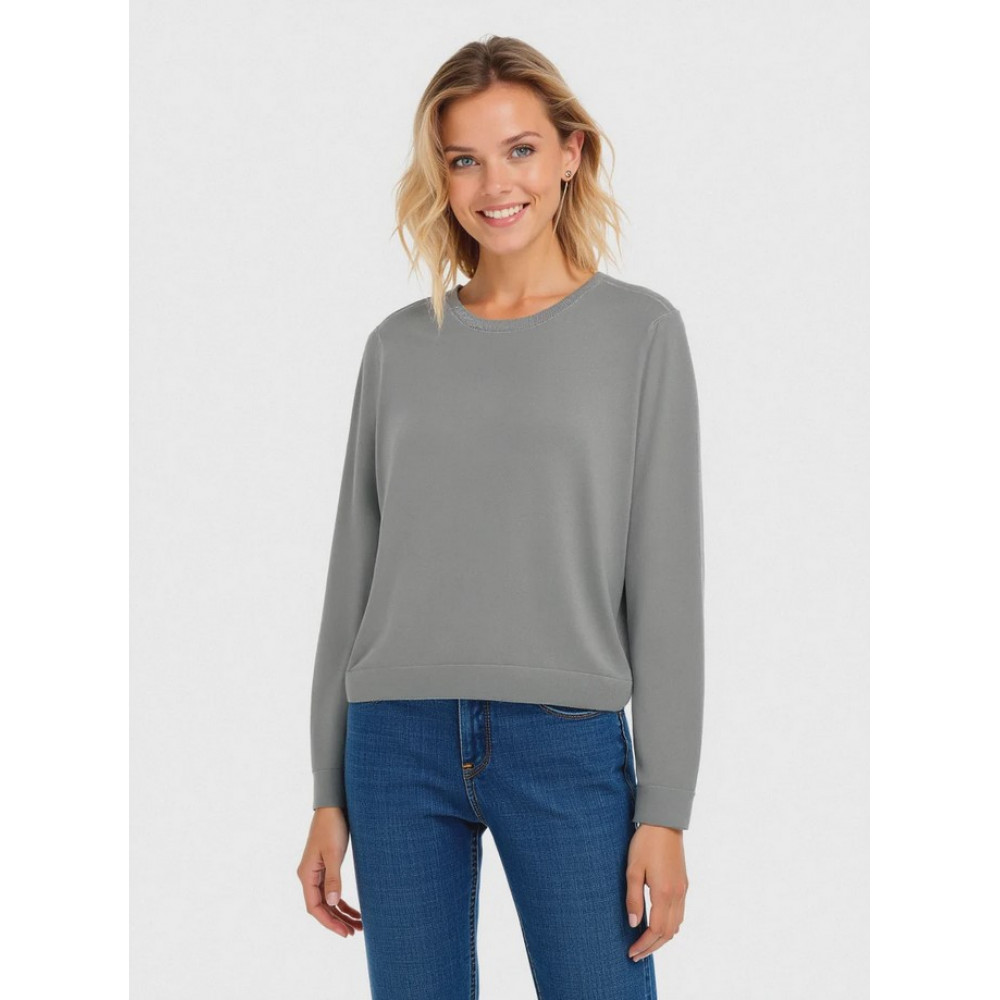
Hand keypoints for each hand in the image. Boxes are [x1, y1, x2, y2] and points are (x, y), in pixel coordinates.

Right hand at [297, 807, 363, 937]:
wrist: (333, 806)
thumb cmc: (332, 827)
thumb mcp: (334, 853)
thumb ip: (333, 878)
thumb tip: (332, 903)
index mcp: (307, 875)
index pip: (314, 908)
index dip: (329, 922)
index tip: (344, 932)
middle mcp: (309, 876)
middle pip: (321, 907)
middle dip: (337, 921)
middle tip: (354, 932)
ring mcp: (317, 872)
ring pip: (327, 901)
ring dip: (341, 913)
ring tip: (358, 925)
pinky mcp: (325, 867)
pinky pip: (331, 891)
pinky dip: (341, 901)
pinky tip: (354, 910)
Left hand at [625, 824, 688, 960]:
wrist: (665, 823)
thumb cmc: (645, 844)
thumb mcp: (633, 869)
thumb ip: (633, 898)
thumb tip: (634, 924)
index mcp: (664, 893)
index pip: (656, 930)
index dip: (644, 945)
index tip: (631, 952)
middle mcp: (677, 895)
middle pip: (668, 933)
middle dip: (652, 947)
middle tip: (636, 955)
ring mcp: (683, 890)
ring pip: (677, 925)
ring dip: (662, 939)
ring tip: (645, 944)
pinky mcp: (684, 884)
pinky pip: (680, 914)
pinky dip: (669, 926)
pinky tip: (658, 925)